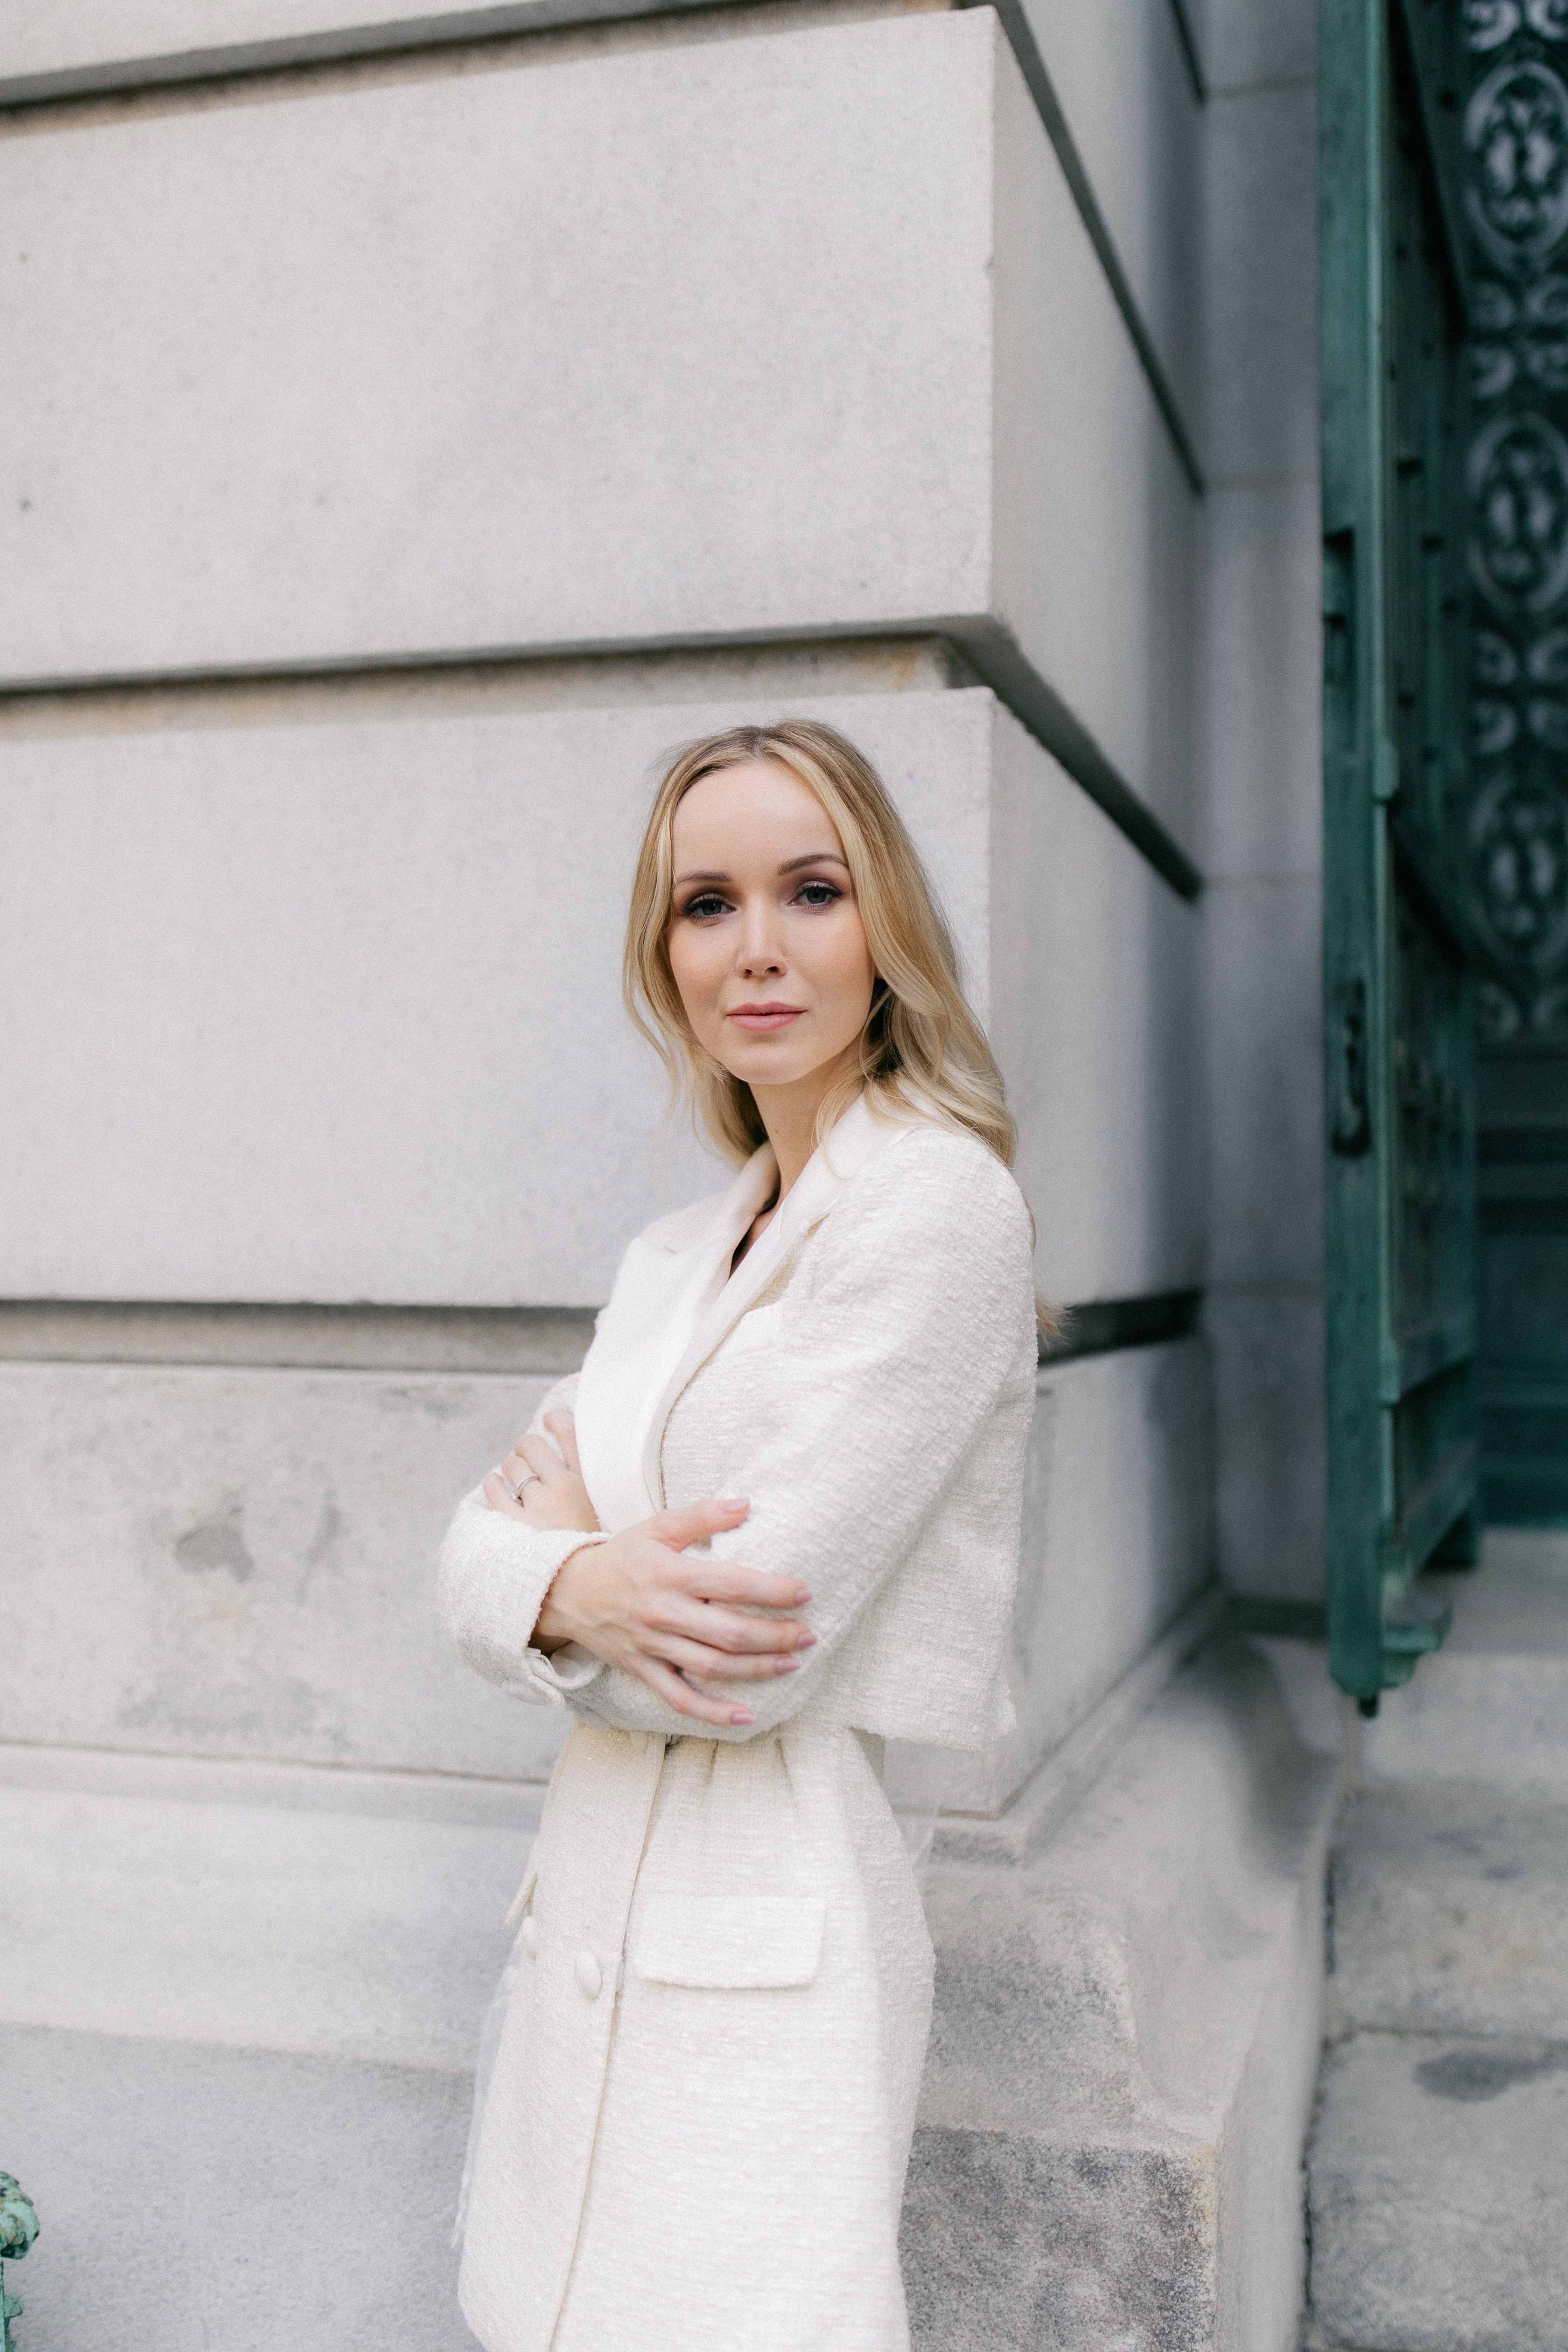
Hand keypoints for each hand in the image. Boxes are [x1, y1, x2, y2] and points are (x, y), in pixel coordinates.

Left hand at [482, 1411, 600, 1534]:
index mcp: (588, 1482)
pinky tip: (500, 1488)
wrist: (579, 1581)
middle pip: (532, 1444)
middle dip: (525, 1447)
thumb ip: (586, 1469)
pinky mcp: (516, 1523)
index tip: (549, 1421)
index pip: (569, 1431)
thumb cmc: (588, 1538)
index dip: (555, 1419)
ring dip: (511, 1468)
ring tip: (518, 1481)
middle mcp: (564, 1489)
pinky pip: (494, 1487)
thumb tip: (563, 1427)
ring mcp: (539, 1506)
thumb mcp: (599, 1502)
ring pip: (511, 1464)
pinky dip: (494, 1484)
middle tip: (527, 1457)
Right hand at [536, 1499, 815, 1729]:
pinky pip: (679, 1698)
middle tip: (809, 1635)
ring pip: (712, 1666)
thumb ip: (702, 1516)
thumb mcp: (657, 1526)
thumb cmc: (622, 1555)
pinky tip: (745, 1716)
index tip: (803, 1592)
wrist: (567, 1591)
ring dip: (756, 1670)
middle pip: (729, 1632)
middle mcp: (663, 1613)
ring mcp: (652, 1646)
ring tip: (792, 1663)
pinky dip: (712, 1712)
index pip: (730, 1583)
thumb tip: (746, 1504)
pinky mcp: (643, 1670)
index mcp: (670, 1575)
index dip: (770, 1590)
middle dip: (775, 1636)